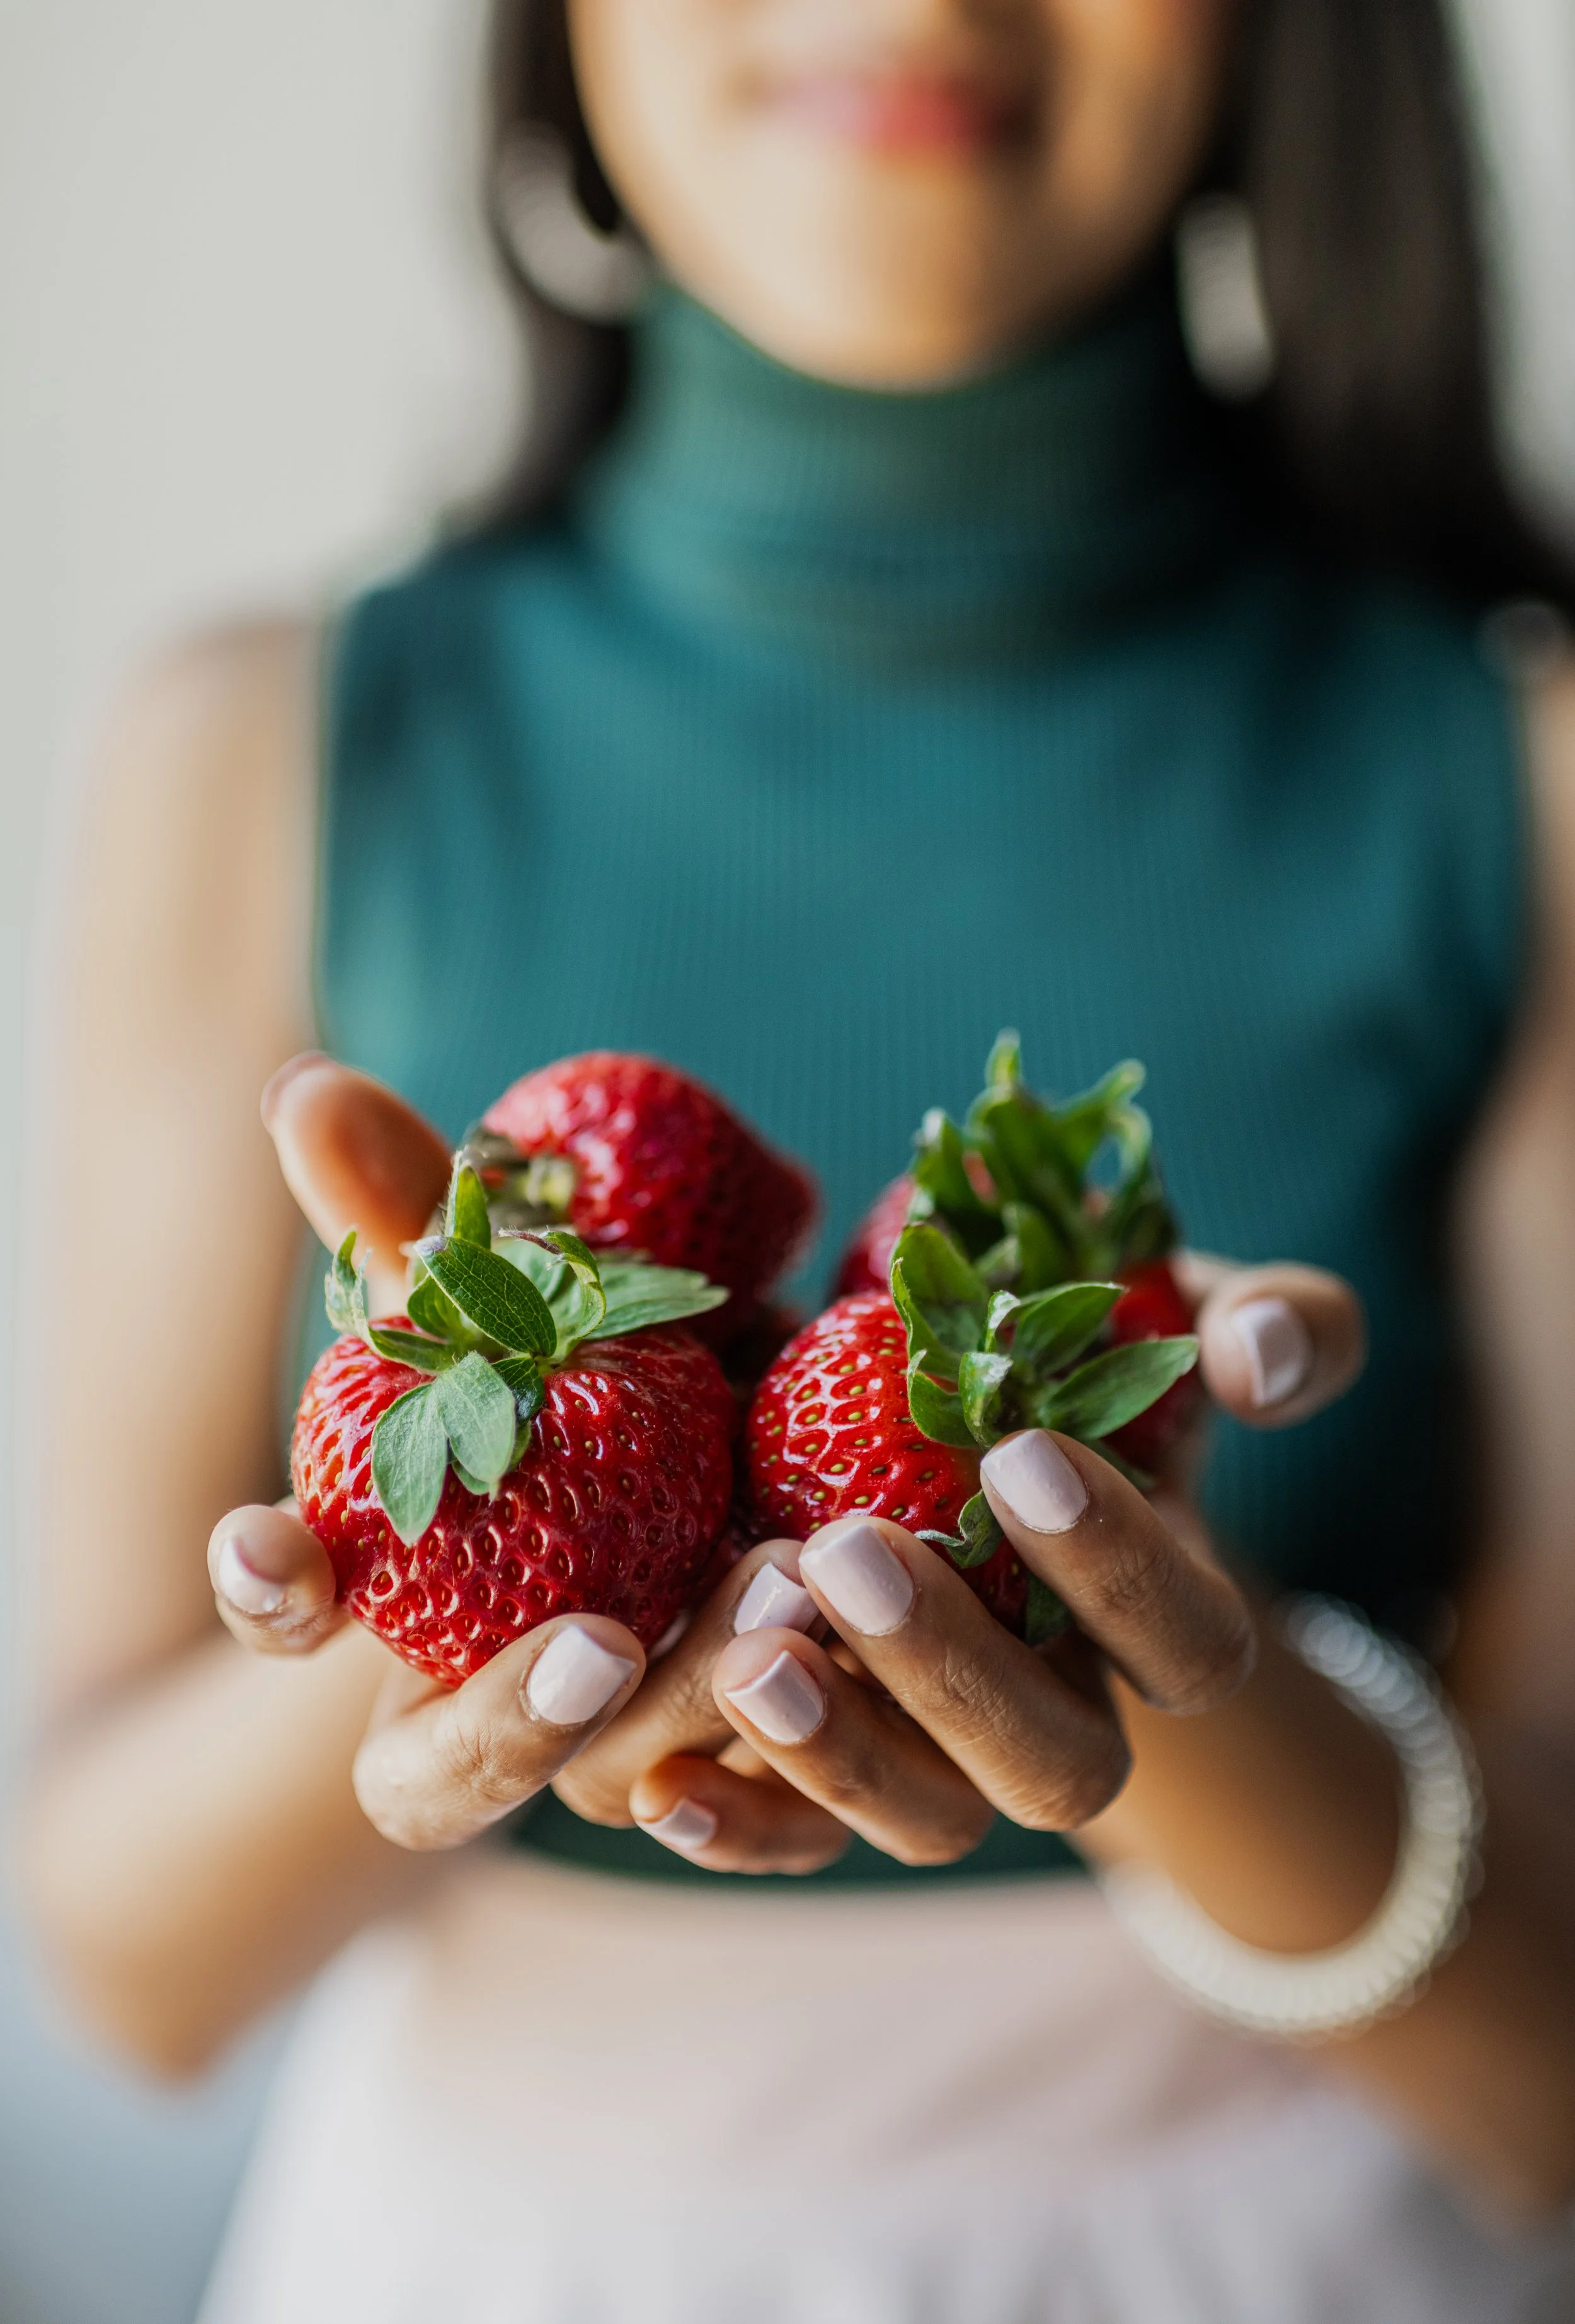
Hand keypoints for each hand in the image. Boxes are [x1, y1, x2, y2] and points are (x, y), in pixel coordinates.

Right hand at [211, 1054, 829, 1855]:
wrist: (742, 1411)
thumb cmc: (571, 1352)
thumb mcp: (507, 1283)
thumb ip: (409, 1206)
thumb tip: (304, 1087)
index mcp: (390, 1585)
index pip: (288, 1612)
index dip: (268, 1586)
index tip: (273, 1548)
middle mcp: (484, 1695)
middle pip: (455, 1766)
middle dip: (518, 1715)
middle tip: (604, 1639)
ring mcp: (615, 1744)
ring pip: (633, 1778)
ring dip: (699, 1703)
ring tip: (788, 1588)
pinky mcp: (748, 1756)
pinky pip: (772, 1804)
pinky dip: (815, 1758)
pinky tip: (874, 1674)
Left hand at [623, 1259, 1364, 1871]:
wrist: (960, 1427)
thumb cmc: (1077, 1364)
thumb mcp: (1173, 1320)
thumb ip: (1275, 1319)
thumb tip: (1267, 1357)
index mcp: (1157, 1624)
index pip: (1190, 1646)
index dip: (1123, 1571)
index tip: (1020, 1454)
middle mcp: (1062, 1714)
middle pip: (1053, 1767)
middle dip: (955, 1672)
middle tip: (850, 1550)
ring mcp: (950, 1764)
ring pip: (928, 1823)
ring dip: (843, 1754)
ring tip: (752, 1659)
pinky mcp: (835, 1782)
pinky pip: (800, 1843)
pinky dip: (738, 1827)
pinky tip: (661, 1789)